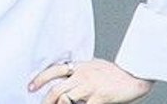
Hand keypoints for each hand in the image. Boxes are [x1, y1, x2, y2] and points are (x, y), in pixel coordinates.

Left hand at [29, 57, 151, 103]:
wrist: (136, 74)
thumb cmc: (117, 72)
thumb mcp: (95, 65)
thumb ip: (81, 71)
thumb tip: (68, 77)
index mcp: (80, 66)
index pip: (54, 70)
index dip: (40, 78)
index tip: (31, 87)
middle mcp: (83, 75)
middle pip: (57, 89)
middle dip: (46, 100)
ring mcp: (91, 86)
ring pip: (65, 99)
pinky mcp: (100, 97)